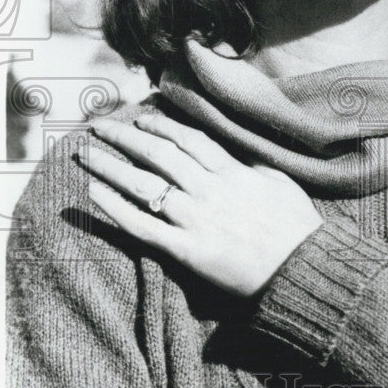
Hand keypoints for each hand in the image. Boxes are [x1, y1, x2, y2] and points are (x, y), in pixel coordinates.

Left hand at [79, 112, 322, 296]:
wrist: (302, 269)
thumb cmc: (297, 228)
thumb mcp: (279, 182)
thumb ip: (251, 164)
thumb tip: (234, 152)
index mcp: (232, 171)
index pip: (187, 139)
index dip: (160, 125)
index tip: (140, 118)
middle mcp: (208, 189)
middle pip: (158, 154)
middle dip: (124, 136)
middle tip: (98, 127)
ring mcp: (195, 218)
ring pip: (143, 184)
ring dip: (109, 166)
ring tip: (85, 154)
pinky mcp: (186, 250)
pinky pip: (142, 226)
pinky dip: (115, 209)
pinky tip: (93, 194)